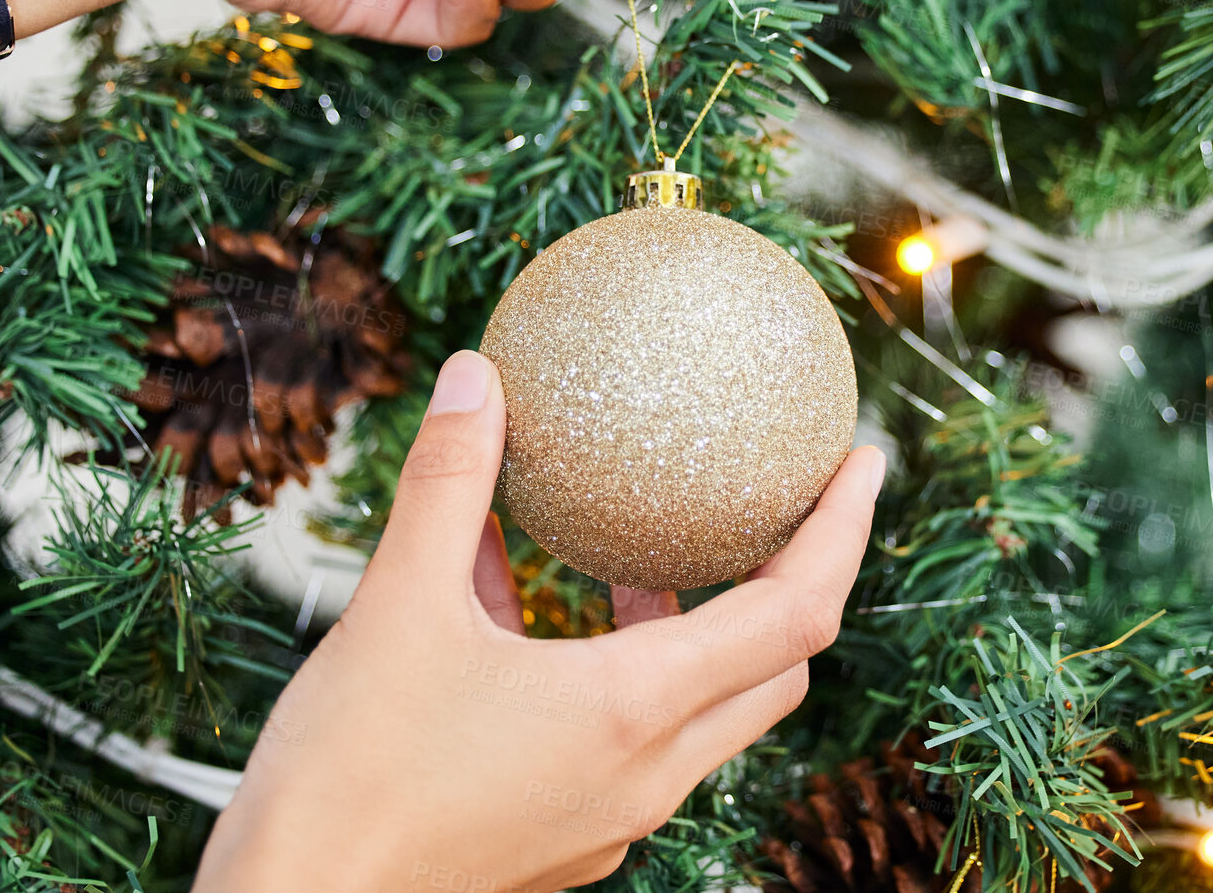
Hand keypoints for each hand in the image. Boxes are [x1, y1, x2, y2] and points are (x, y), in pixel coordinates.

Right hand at [194, 351, 883, 892]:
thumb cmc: (347, 772)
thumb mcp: (396, 603)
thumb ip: (449, 482)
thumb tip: (476, 376)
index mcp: (632, 711)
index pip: (796, 613)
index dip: (844, 530)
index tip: (864, 460)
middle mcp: (646, 773)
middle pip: (775, 666)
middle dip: (797, 576)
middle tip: (785, 499)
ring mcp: (611, 815)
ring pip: (706, 706)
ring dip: (702, 623)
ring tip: (649, 553)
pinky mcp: (568, 835)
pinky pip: (632, 736)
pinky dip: (622, 663)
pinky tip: (535, 613)